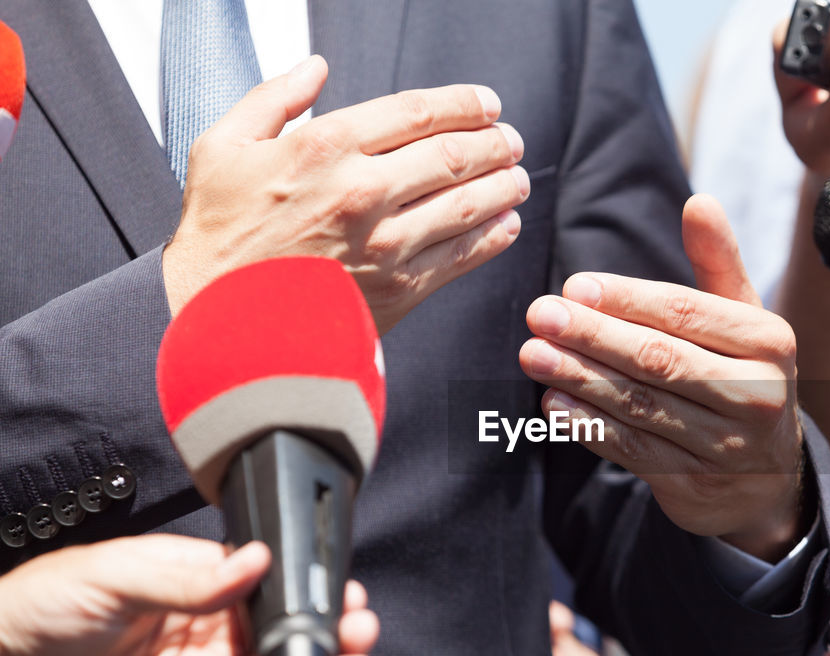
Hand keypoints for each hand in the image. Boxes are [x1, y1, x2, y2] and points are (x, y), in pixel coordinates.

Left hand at [0, 535, 378, 655]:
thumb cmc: (33, 610)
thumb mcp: (114, 574)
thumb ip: (188, 578)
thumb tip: (253, 561)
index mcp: (192, 579)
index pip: (265, 580)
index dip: (305, 586)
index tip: (338, 589)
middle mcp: (205, 626)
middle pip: (281, 628)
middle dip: (326, 628)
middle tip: (357, 628)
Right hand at [163, 55, 527, 332]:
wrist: (220, 319)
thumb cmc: (219, 235)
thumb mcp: (222, 148)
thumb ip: (273, 99)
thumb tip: (316, 68)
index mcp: (325, 148)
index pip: (417, 113)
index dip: (464, 105)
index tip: (487, 105)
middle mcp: (363, 192)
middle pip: (453, 155)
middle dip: (494, 144)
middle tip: (510, 141)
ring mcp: (385, 243)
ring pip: (468, 204)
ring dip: (503, 186)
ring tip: (517, 178)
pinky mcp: (399, 288)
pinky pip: (462, 257)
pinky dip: (493, 238)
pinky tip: (506, 225)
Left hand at [519, 195, 804, 561]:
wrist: (767, 477)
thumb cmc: (745, 378)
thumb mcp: (745, 321)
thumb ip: (718, 264)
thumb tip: (699, 200)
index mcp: (769, 343)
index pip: (688, 314)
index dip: (628, 300)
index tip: (575, 286)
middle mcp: (756, 396)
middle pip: (661, 360)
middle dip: (594, 337)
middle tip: (540, 315)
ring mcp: (725, 447)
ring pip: (642, 406)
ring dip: (580, 379)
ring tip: (533, 354)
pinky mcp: (692, 484)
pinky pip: (633, 451)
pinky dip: (589, 427)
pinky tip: (553, 405)